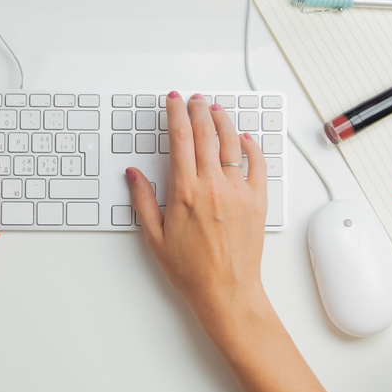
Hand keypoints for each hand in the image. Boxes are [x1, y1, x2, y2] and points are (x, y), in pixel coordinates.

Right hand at [126, 93, 269, 350]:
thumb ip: (143, 201)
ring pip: (232, 143)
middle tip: (194, 99)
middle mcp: (213, 186)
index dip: (176, 114)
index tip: (173, 102)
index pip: (180, 139)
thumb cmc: (191, 271)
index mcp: (185, 192)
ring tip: (216, 110)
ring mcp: (238, 192)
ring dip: (223, 122)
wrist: (226, 292)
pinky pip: (257, 164)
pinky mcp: (257, 201)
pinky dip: (252, 146)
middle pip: (206, 134)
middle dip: (198, 110)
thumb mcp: (155, 237)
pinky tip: (245, 138)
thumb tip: (133, 175)